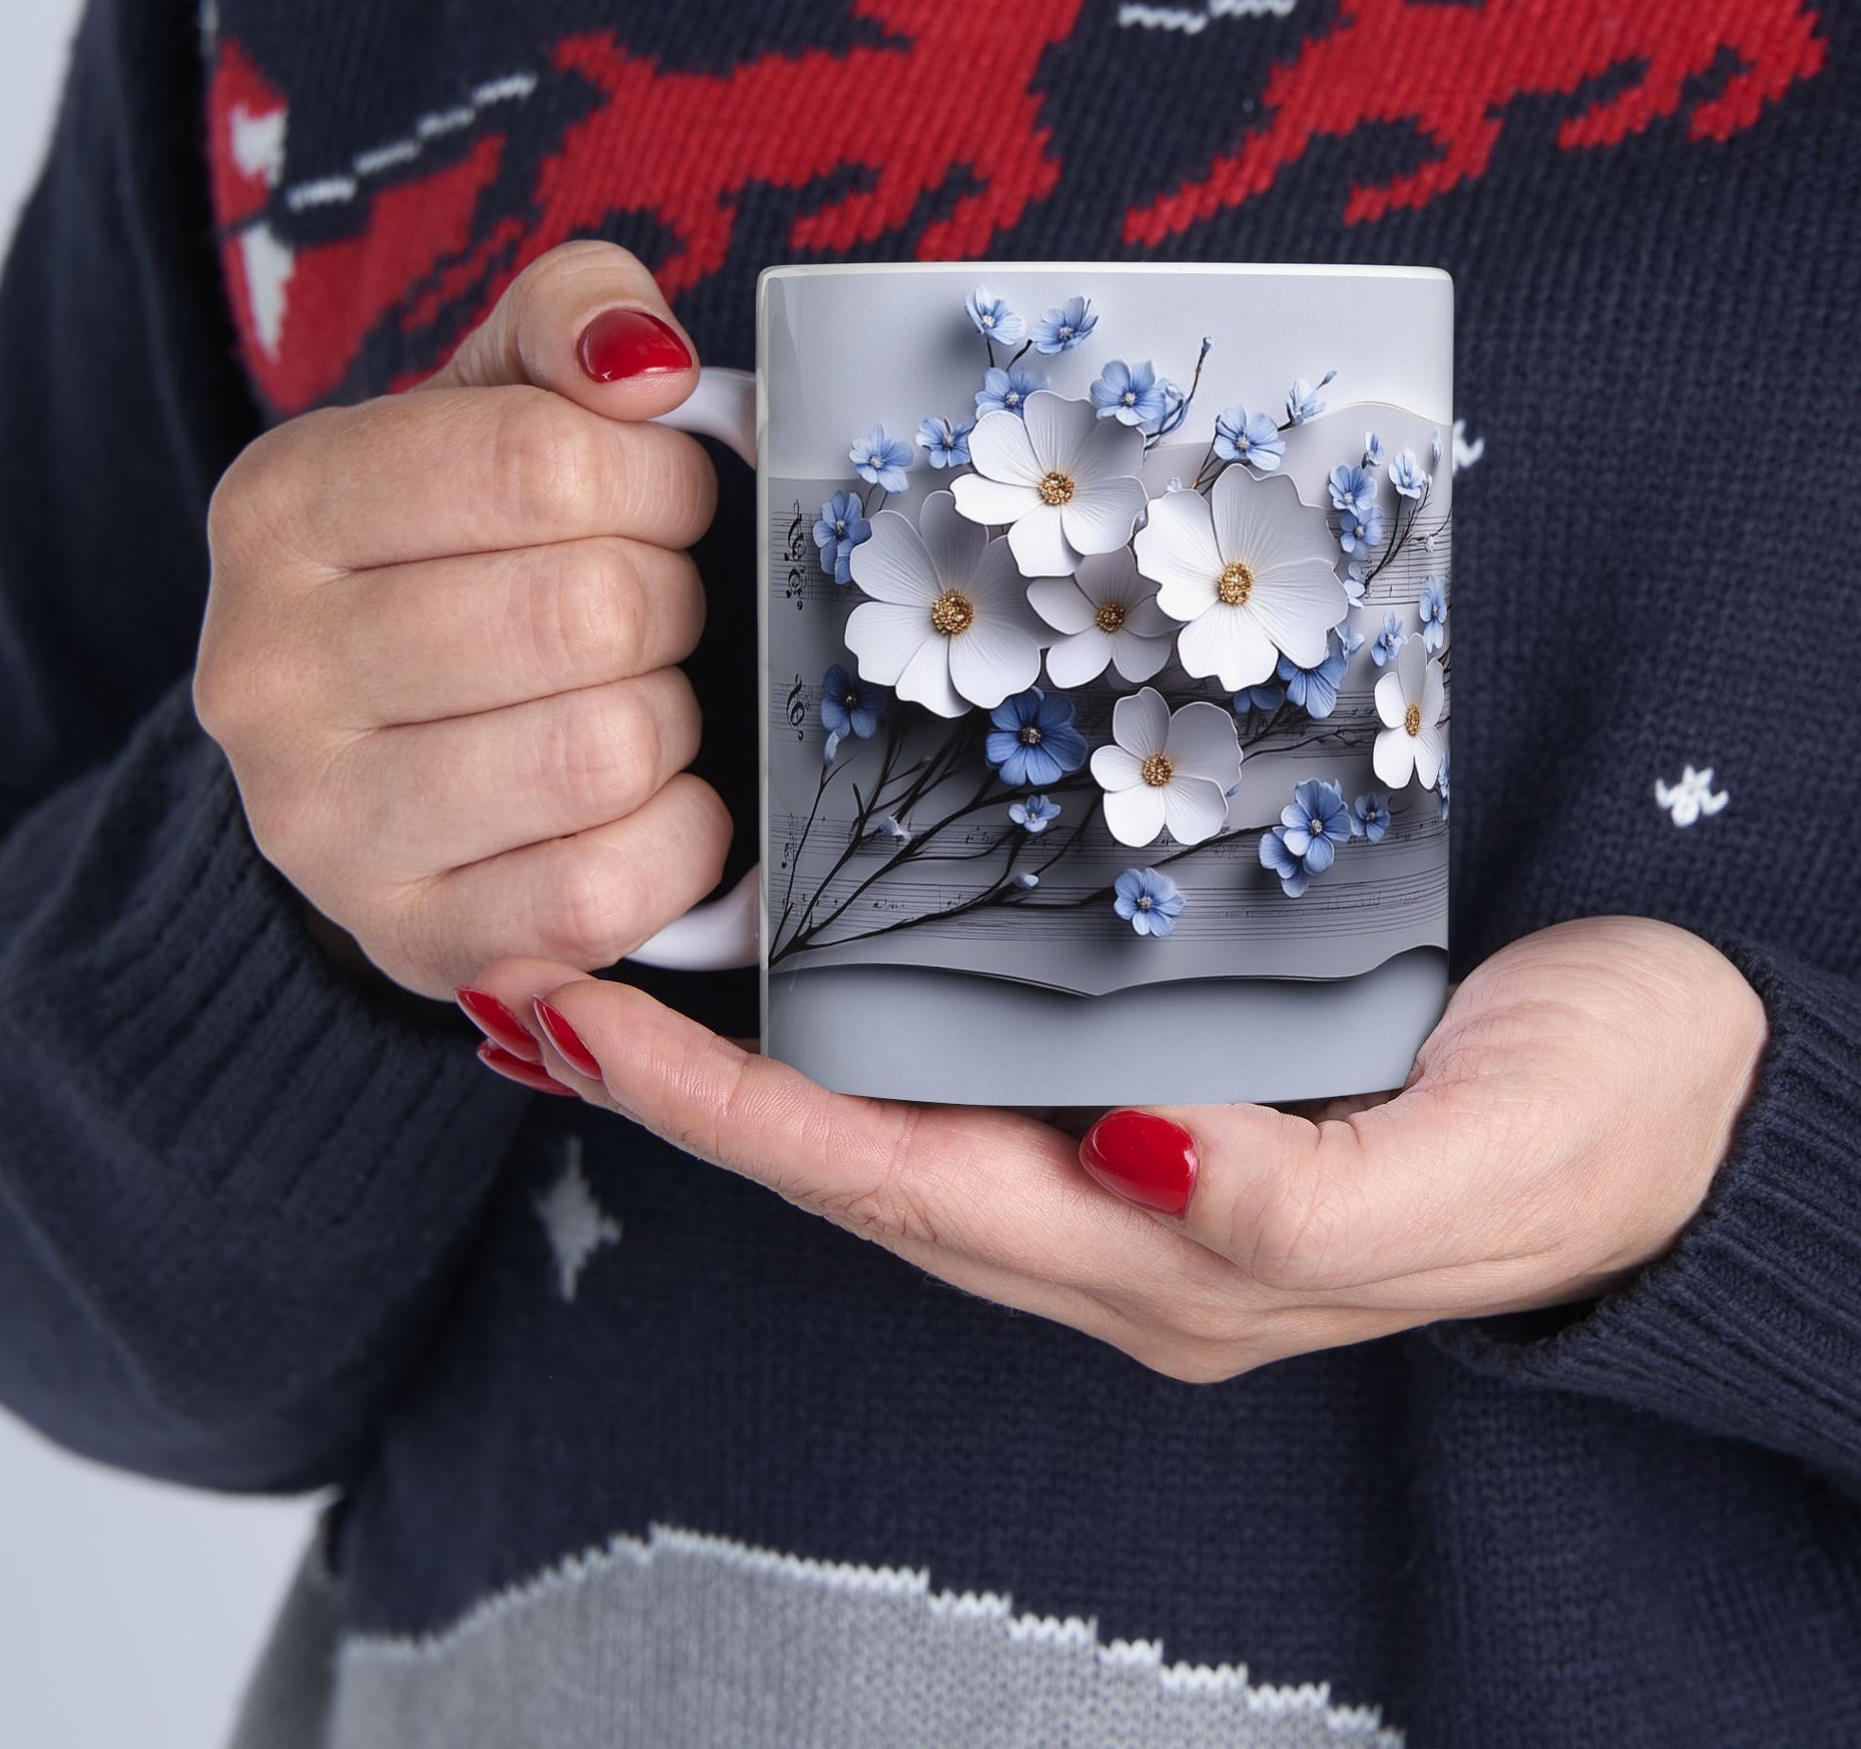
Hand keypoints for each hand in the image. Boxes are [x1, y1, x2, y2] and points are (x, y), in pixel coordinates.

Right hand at [194, 242, 729, 996]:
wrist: (374, 756)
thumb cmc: (458, 563)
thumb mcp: (491, 404)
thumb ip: (570, 321)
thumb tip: (646, 364)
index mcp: (281, 506)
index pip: (543, 461)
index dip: (658, 481)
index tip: (663, 502)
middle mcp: (267, 671)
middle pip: (588, 611)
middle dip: (668, 603)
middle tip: (649, 613)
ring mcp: (323, 826)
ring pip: (606, 750)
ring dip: (670, 721)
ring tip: (633, 702)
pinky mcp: (412, 940)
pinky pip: (608, 891)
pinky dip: (678, 839)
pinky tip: (649, 803)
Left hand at [463, 918, 1767, 1378]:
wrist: (1695, 1097)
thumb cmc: (1603, 1127)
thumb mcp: (1486, 1164)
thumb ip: (1311, 1194)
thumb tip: (1140, 1160)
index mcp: (1174, 1257)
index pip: (901, 1184)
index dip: (732, 1115)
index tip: (583, 1023)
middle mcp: (1121, 1221)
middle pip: (854, 1163)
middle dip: (684, 1090)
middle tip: (532, 982)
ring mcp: (1133, 1161)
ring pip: (891, 1121)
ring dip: (743, 1065)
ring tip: (607, 976)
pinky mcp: (1165, 1083)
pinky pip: (966, 1066)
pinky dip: (851, 1027)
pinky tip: (795, 970)